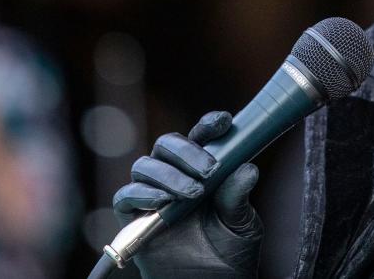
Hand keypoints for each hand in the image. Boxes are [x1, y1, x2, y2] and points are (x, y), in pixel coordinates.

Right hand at [112, 111, 262, 277]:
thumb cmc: (229, 252)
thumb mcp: (241, 224)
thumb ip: (238, 197)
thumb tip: (247, 168)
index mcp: (202, 168)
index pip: (200, 137)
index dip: (209, 125)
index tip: (225, 122)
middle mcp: (173, 175)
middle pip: (167, 144)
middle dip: (187, 151)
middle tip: (210, 169)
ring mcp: (151, 194)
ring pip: (146, 165)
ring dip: (168, 175)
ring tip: (191, 194)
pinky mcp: (131, 217)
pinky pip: (126, 195)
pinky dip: (142, 193)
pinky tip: (162, 202)